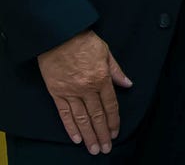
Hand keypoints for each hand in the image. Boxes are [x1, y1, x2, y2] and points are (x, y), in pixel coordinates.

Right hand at [36, 30, 132, 154]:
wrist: (58, 35)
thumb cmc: (84, 41)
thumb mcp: (106, 52)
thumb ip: (116, 71)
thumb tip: (128, 84)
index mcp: (101, 78)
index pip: (110, 105)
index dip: (113, 121)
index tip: (115, 133)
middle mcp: (86, 88)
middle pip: (96, 115)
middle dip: (102, 134)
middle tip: (105, 148)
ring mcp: (70, 92)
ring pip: (81, 118)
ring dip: (88, 135)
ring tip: (93, 149)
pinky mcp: (56, 93)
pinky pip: (64, 113)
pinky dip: (70, 127)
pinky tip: (76, 138)